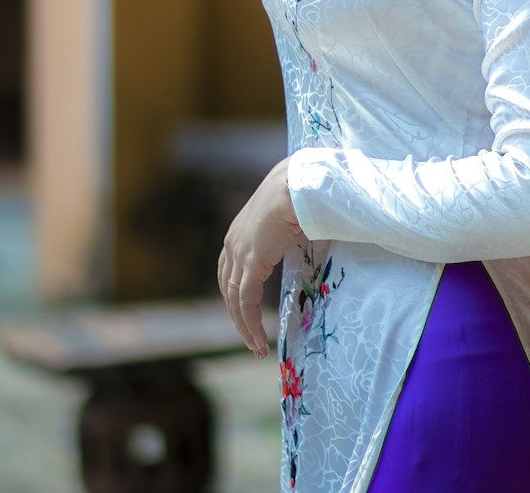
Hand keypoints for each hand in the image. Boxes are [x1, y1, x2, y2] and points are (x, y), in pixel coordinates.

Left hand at [217, 158, 303, 356]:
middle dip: (237, 315)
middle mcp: (232, 243)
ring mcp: (239, 253)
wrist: (297, 181)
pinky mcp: (251, 263)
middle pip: (226, 288)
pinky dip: (251, 324)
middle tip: (251, 338)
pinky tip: (259, 340)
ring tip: (256, 346)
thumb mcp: (287, 215)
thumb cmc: (299, 191)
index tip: (248, 314)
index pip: (229, 271)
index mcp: (239, 231)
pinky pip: (246, 302)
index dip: (237, 294)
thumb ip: (287, 230)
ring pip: (234, 300)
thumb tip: (303, 238)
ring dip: (244, 326)